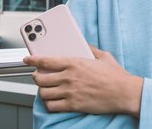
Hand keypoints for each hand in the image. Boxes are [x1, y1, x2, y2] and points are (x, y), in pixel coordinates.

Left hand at [24, 46, 143, 117]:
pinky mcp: (73, 105)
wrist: (124, 92)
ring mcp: (70, 92)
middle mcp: (69, 77)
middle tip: (39, 76)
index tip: (27, 59)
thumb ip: (91, 49)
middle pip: (40, 78)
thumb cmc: (116, 75)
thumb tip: (84, 44)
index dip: (33, 59)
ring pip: (44, 93)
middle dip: (36, 77)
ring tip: (46, 89)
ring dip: (42, 91)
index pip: (46, 60)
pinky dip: (49, 104)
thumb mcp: (104, 56)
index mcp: (75, 63)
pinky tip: (53, 101)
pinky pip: (52, 106)